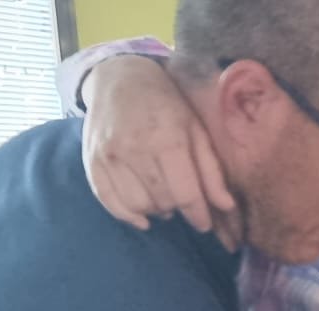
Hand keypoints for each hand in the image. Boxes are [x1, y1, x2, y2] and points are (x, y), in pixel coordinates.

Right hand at [81, 55, 240, 249]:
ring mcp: (109, 156)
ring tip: (164, 200)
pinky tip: (142, 217)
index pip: (185, 194)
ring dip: (155, 210)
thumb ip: (210, 169)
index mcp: (167, 140)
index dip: (198, 215)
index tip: (204, 224)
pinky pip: (109, 202)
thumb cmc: (166, 103)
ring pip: (137, 205)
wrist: (119, 79)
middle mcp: (134, 149)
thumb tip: (226, 206)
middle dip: (178, 208)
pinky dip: (127, 215)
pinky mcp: (92, 161)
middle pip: (163, 201)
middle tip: (183, 199)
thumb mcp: (196, 130)